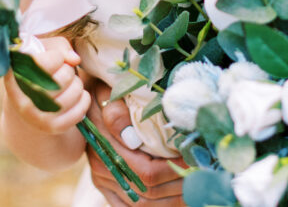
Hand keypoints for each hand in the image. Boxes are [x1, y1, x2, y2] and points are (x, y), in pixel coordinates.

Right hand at [3, 36, 90, 134]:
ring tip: (67, 84)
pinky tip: (73, 96)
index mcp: (14, 79)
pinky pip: (82, 106)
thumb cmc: (37, 73)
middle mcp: (23, 102)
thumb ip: (59, 48)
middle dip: (68, 70)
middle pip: (63, 77)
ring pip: (75, 90)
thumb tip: (75, 60)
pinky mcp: (54, 127)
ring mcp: (38, 117)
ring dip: (77, 83)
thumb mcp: (41, 54)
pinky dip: (84, 98)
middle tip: (62, 72)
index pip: (44, 63)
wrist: (27, 110)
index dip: (56, 57)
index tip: (54, 59)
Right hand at [86, 80, 186, 205]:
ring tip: (196, 187)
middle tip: (204, 175)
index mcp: (105, 148)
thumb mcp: (109, 93)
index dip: (175, 170)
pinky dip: (156, 206)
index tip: (196, 160)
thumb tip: (131, 138)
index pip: (147, 173)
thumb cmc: (103, 91)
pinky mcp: (106, 186)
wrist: (82, 100)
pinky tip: (176, 200)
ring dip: (173, 200)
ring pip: (142, 205)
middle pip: (148, 193)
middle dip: (180, 186)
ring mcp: (104, 181)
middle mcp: (103, 170)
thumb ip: (117, 114)